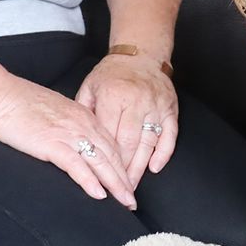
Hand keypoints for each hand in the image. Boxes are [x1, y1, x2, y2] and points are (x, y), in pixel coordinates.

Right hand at [0, 77, 136, 209]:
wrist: (0, 96)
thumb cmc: (21, 103)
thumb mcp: (55, 111)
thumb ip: (69, 124)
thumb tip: (75, 141)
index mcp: (84, 115)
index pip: (111, 143)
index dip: (122, 165)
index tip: (128, 182)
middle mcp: (82, 123)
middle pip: (111, 155)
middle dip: (124, 180)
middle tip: (132, 200)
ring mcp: (68, 133)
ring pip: (100, 162)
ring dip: (115, 185)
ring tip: (125, 202)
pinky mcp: (52, 143)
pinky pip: (76, 165)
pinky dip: (89, 182)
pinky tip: (99, 195)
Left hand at [76, 53, 177, 186]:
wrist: (141, 54)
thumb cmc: (112, 74)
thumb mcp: (90, 86)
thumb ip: (83, 111)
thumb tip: (74, 138)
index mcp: (114, 96)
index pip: (107, 134)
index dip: (102, 158)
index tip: (97, 177)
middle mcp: (137, 101)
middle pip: (129, 143)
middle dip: (122, 170)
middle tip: (116, 191)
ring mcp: (156, 106)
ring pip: (149, 143)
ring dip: (140, 168)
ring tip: (131, 187)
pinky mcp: (170, 108)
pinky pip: (170, 135)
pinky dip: (163, 154)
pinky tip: (154, 168)